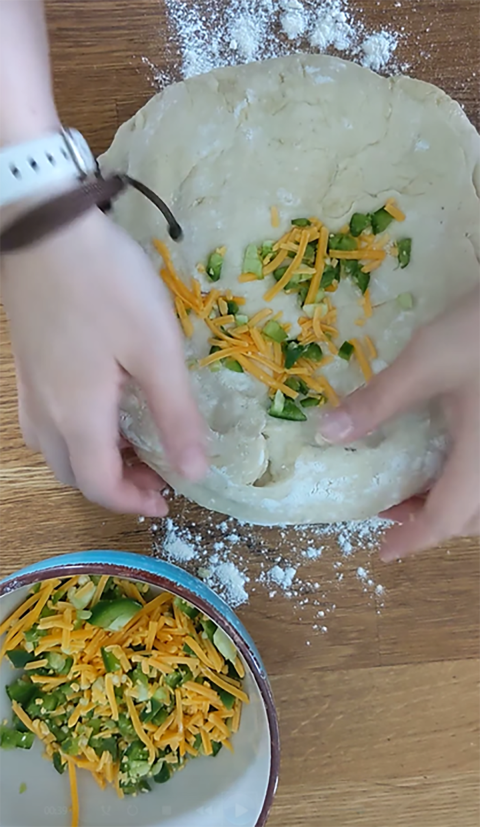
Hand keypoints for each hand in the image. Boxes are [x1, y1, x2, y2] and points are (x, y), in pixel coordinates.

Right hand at [0, 208, 205, 515]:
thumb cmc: (108, 287)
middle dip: (116, 485)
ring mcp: (31, 388)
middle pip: (74, 474)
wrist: (45, 229)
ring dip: (94, 461)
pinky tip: (99, 410)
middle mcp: (47, 412)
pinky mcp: (28, 365)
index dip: (134, 502)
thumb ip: (175, 414)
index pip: (100, 485)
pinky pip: (46, 422)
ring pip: (56, 451)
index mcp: (78, 416)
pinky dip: (75, 435)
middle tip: (154, 472)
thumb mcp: (156, 350)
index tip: (169, 497)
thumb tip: (194, 473)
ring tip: (132, 445)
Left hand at [318, 285, 479, 560]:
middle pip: (473, 516)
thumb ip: (378, 401)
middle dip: (432, 521)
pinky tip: (453, 450)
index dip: (413, 540)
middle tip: (392, 507)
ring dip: (455, 499)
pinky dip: (470, 477)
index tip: (383, 552)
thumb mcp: (426, 362)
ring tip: (418, 482)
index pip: (446, 520)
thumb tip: (327, 433)